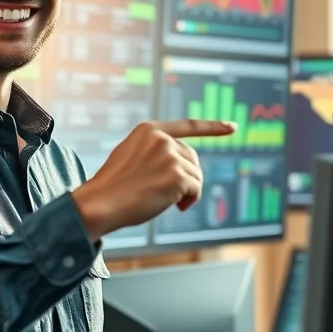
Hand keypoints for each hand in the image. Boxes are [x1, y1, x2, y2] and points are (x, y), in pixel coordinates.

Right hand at [71, 119, 235, 241]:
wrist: (100, 203)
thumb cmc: (113, 187)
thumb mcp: (130, 156)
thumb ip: (153, 152)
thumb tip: (183, 164)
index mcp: (148, 130)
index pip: (187, 125)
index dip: (212, 127)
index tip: (232, 127)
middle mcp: (161, 138)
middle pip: (192, 158)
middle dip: (187, 177)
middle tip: (173, 196)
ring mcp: (169, 155)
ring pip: (196, 175)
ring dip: (187, 191)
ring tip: (167, 201)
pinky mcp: (176, 175)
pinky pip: (196, 188)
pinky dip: (190, 200)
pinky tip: (175, 206)